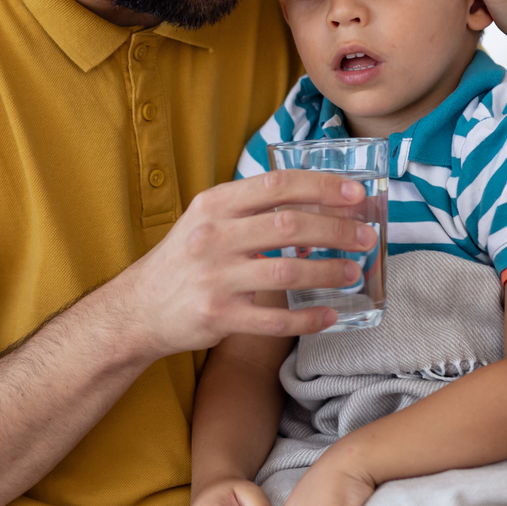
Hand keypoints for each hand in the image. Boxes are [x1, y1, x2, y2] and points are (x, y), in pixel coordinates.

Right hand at [110, 170, 380, 358]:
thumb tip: (316, 202)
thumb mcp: (207, 220)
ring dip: (328, 271)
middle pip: (289, 225)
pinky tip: (329, 315)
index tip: (356, 193)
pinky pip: (274, 320)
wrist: (139, 308)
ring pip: (287, 271)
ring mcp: (214, 277)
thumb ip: (251, 209)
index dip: (322, 187)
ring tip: (353, 271)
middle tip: (366, 235)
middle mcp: (212, 236)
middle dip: (336, 229)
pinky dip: (307, 320)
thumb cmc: (185, 259)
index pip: (277, 185)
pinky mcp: (218, 315)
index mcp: (214, 204)